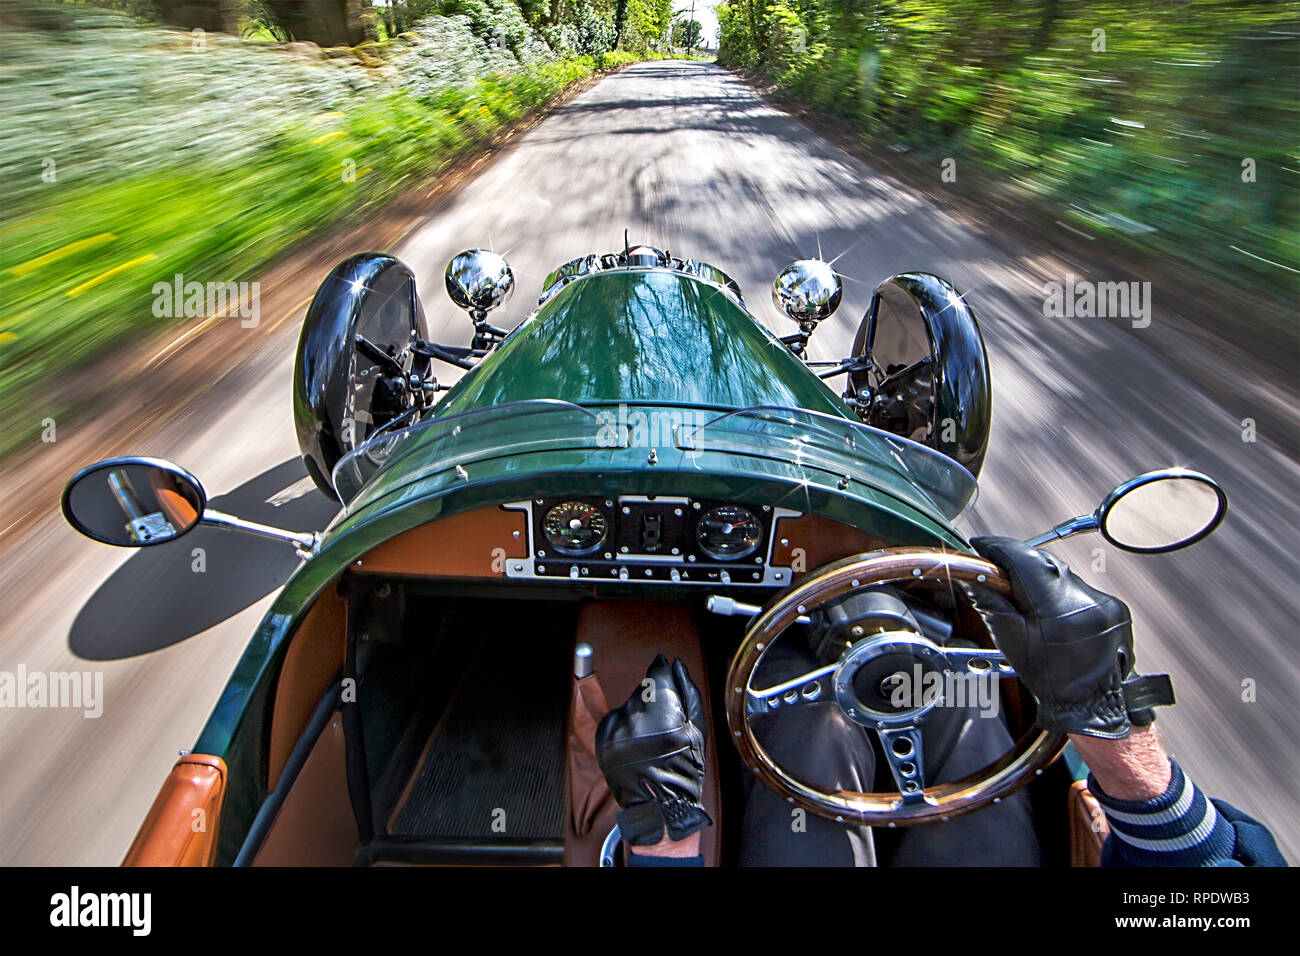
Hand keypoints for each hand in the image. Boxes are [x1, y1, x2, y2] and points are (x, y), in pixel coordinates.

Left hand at [595, 654, 711, 845]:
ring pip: (628, 704)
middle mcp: (637, 721)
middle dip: (653, 698)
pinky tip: (636, 742)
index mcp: (664, 716)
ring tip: (650, 737)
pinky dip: (623, 724)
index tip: (662, 665)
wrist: (659, 805)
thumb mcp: (697, 731)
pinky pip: (613, 718)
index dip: (661, 669)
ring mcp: (617, 731)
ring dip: (638, 712)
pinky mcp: (603, 740)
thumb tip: (677, 666)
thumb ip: (688, 693)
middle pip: (643, 690)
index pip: (657, 676)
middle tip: (663, 721)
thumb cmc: (683, 770)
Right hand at [969, 536, 1171, 738]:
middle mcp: (1085, 600)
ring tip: (1032, 608)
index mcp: (1056, 609)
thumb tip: (970, 578)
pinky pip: (1080, 588)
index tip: (982, 546)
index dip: (999, 549)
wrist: (1092, 703)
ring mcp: (1104, 602)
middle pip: (1042, 564)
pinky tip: (1056, 616)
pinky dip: (1063, 595)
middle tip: (999, 577)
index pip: (1023, 560)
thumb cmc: (1052, 680)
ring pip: (1061, 575)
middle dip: (1018, 566)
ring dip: (1042, 582)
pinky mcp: (1115, 606)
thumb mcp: (1012, 643)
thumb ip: (991, 604)